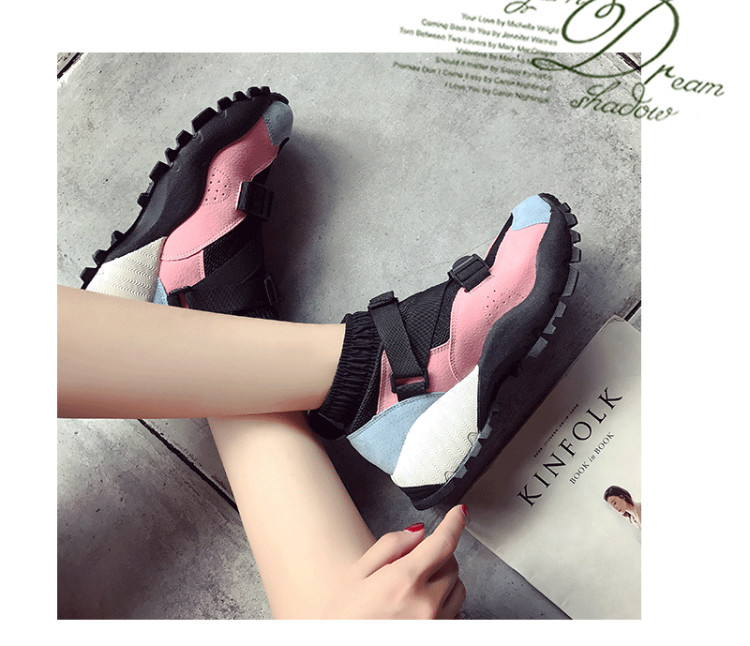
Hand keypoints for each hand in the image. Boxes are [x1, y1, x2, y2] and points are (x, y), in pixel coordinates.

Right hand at [321, 504, 467, 618]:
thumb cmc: (343, 620)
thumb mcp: (355, 575)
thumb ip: (389, 546)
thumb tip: (417, 532)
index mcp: (403, 581)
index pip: (443, 543)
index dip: (454, 523)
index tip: (459, 513)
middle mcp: (425, 604)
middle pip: (452, 564)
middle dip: (438, 555)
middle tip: (412, 561)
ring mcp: (435, 624)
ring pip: (458, 588)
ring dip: (443, 579)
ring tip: (413, 587)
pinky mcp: (439, 637)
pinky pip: (456, 613)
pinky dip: (445, 603)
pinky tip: (420, 606)